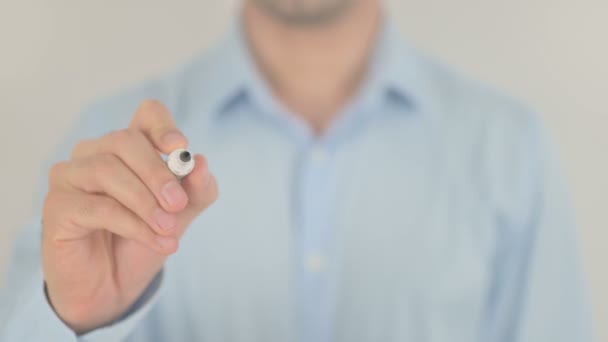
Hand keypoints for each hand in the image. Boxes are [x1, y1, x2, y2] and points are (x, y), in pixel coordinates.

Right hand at [42, 100, 217, 332]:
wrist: (114, 286)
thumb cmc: (144, 240)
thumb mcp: (181, 214)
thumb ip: (197, 190)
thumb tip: (201, 163)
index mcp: (129, 147)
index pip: (146, 114)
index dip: (163, 126)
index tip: (180, 148)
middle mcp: (95, 153)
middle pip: (126, 140)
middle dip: (158, 173)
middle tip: (179, 204)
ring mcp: (70, 176)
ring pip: (108, 170)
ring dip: (145, 202)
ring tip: (169, 229)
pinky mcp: (57, 206)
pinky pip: (98, 206)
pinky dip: (134, 225)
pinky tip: (157, 242)